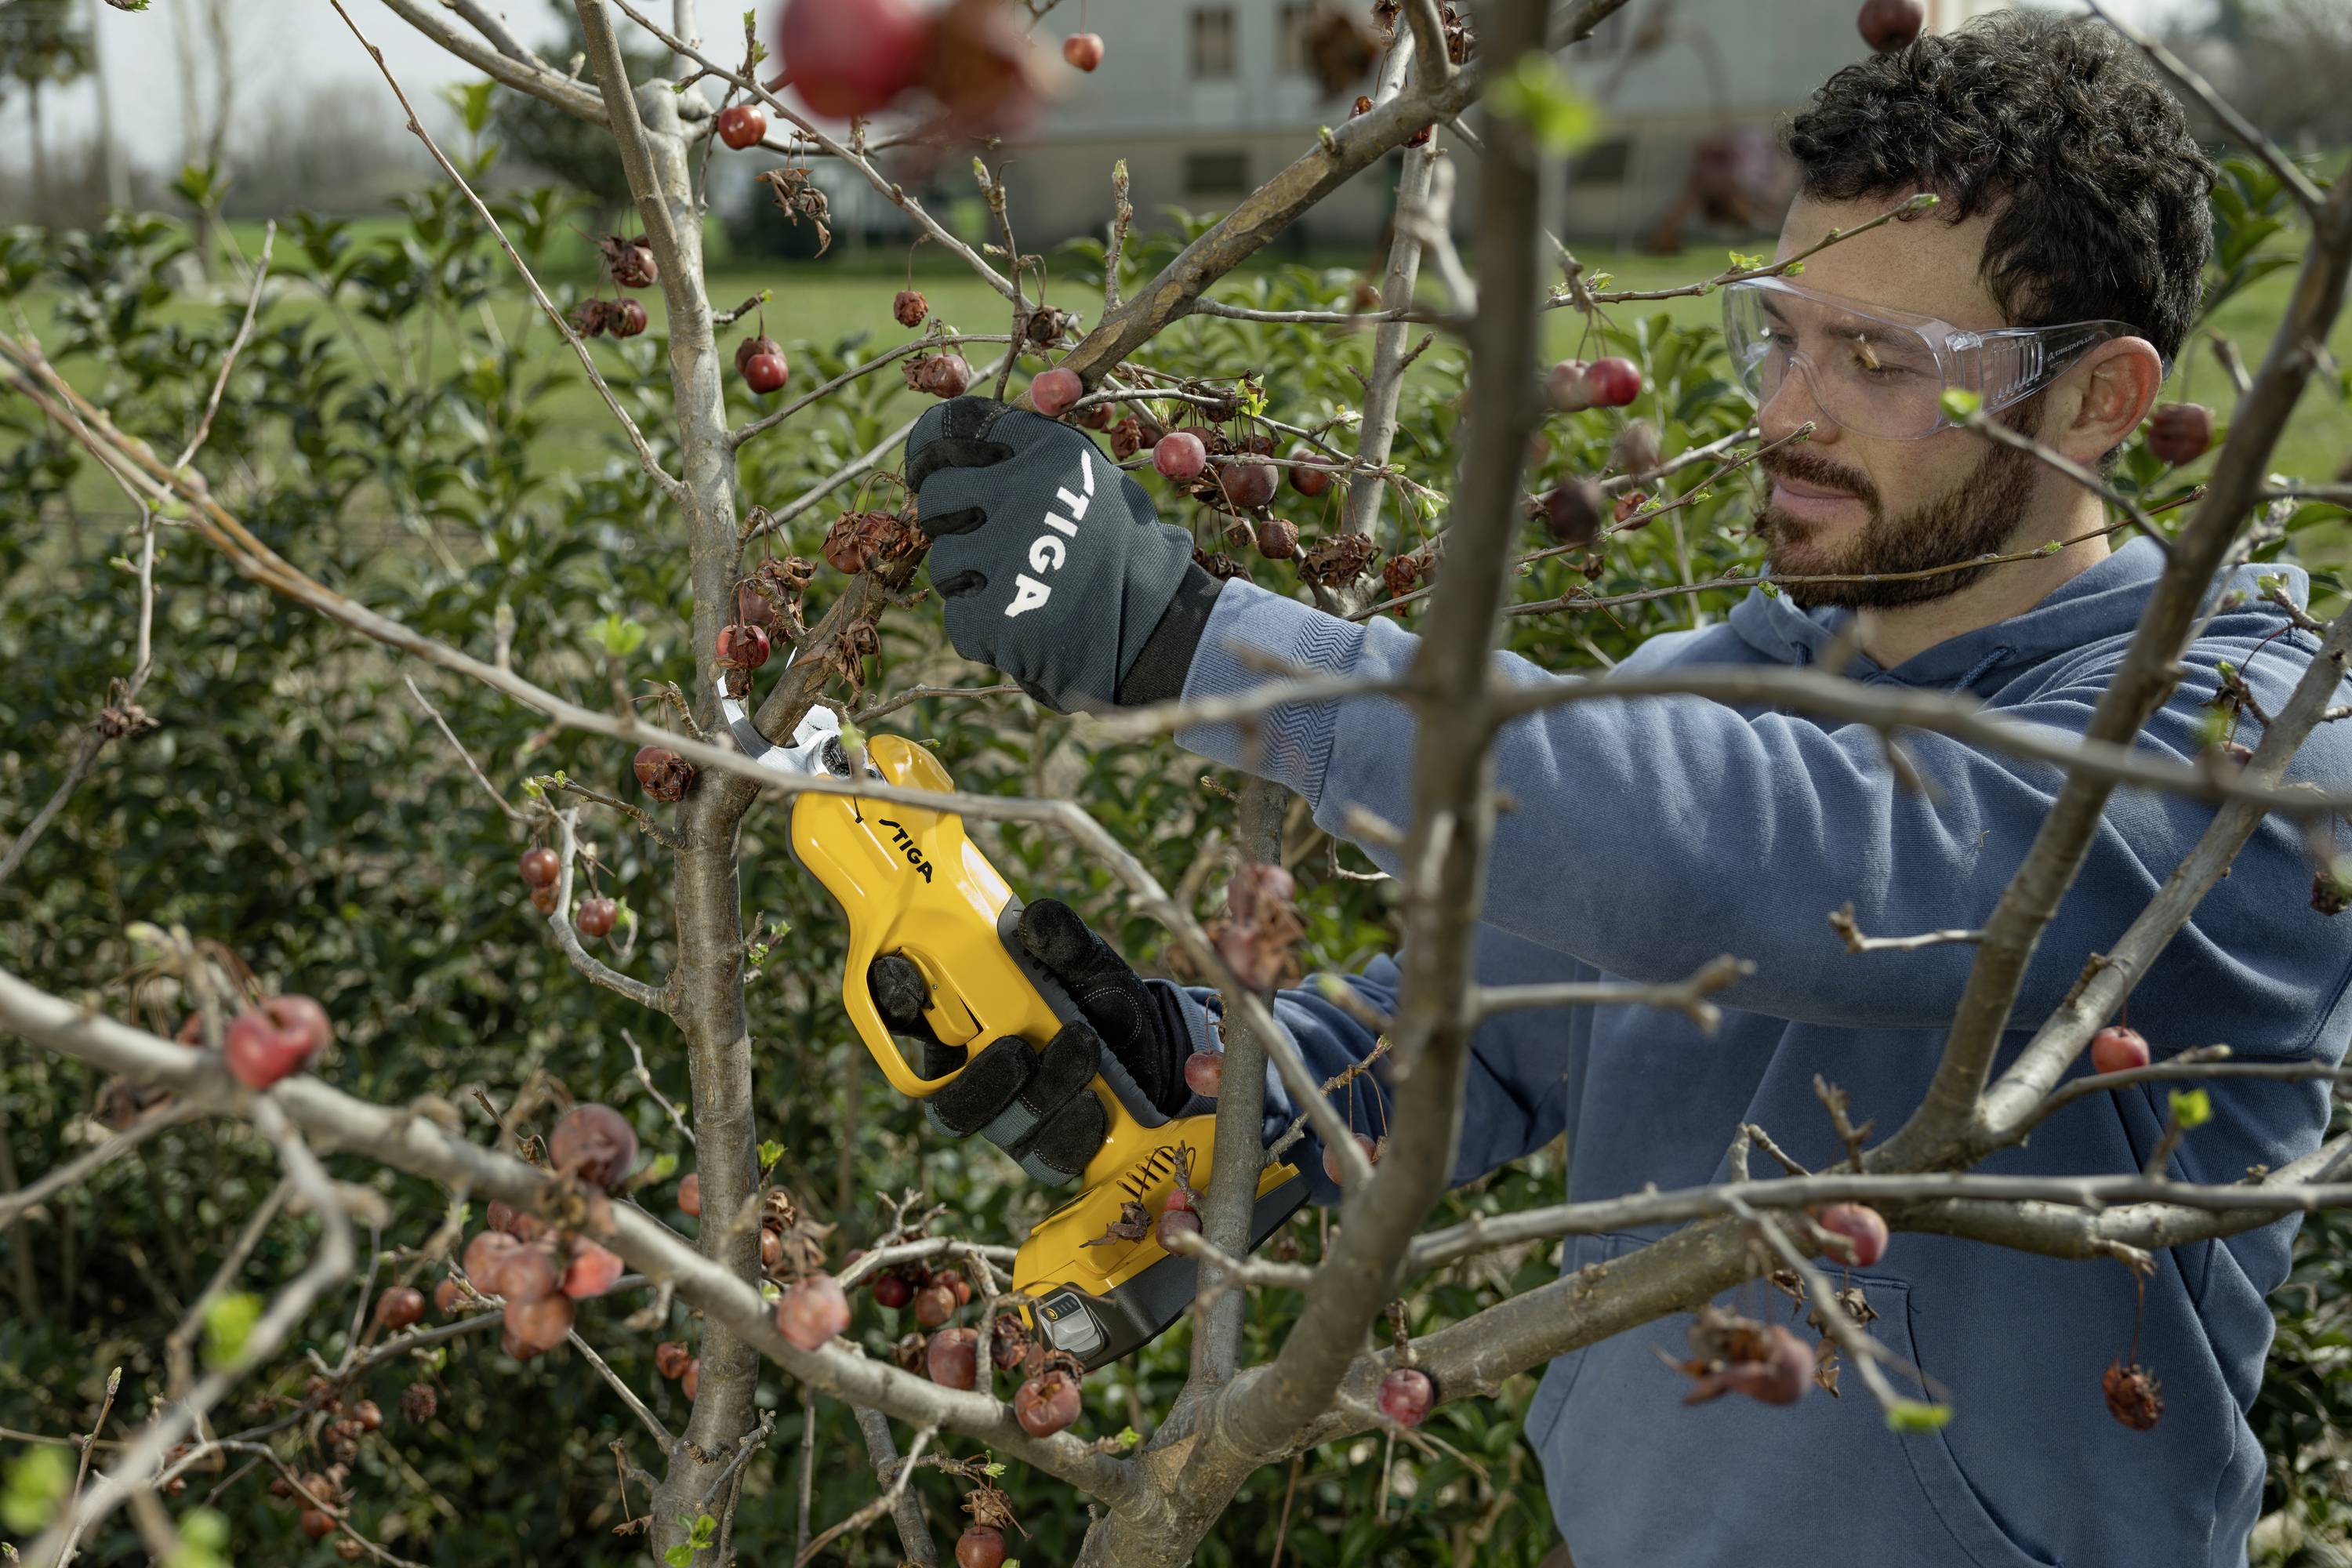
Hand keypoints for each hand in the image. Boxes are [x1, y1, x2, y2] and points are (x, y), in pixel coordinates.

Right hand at [867, 899, 1197, 1183]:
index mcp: (962, 1022)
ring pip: (1001, 1126)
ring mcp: (1010, 1120)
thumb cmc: (1100, 999)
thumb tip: (1037, 918)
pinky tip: (1095, 1103)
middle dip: (980, 1079)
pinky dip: (1072, 1131)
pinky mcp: (1049, 1152)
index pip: (905, 1013)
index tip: (912, 984)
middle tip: (1017, 1048)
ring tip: (1085, 1049)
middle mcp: (975, 1077)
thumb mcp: (1087, 961)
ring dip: (1041, 1093)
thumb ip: (1063, 940)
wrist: (1155, 1051)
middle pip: (946, 1098)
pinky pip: (1048, 1158)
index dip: (894, 998)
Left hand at [905, 395, 1195, 713]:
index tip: (930, 472)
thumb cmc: (1121, 552)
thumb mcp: (1090, 481)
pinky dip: (983, 627)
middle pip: (936, 495)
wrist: (1157, 629)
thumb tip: (951, 443)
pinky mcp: (999, 616)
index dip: (932, 453)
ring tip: (1018, 588)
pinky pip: (958, 616)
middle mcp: (1025, 493)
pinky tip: (1023, 623)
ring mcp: (1010, 555)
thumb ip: (1029, 457)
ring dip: (968, 580)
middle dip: (949, 522)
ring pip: (943, 561)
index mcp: (1048, 452)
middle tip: (981, 544)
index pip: (954, 428)